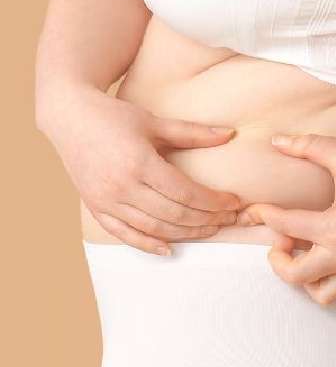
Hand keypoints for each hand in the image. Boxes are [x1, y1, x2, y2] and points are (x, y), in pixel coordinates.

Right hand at [40, 87, 243, 253]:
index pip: (185, 192)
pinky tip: (169, 249)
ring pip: (153, 228)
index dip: (213, 202)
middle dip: (205, 219)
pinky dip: (147, 245)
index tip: (233, 203)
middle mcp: (122, 186)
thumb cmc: (114, 116)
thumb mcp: (154, 121)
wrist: (70, 118)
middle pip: (173, 214)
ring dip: (184, 233)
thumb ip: (193, 132)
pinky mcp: (96, 208)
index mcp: (139, 162)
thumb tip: (230, 134)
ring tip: (209, 230)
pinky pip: (125, 234)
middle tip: (228, 219)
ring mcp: (107, 201)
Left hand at [236, 132, 335, 305]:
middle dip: (279, 261)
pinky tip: (328, 265)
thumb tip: (278, 141)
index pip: (285, 227)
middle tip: (281, 242)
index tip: (257, 211)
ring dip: (305, 280)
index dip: (264, 216)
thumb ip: (308, 147)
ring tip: (305, 257)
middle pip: (296, 276)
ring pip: (322, 295)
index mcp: (333, 228)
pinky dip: (332, 286)